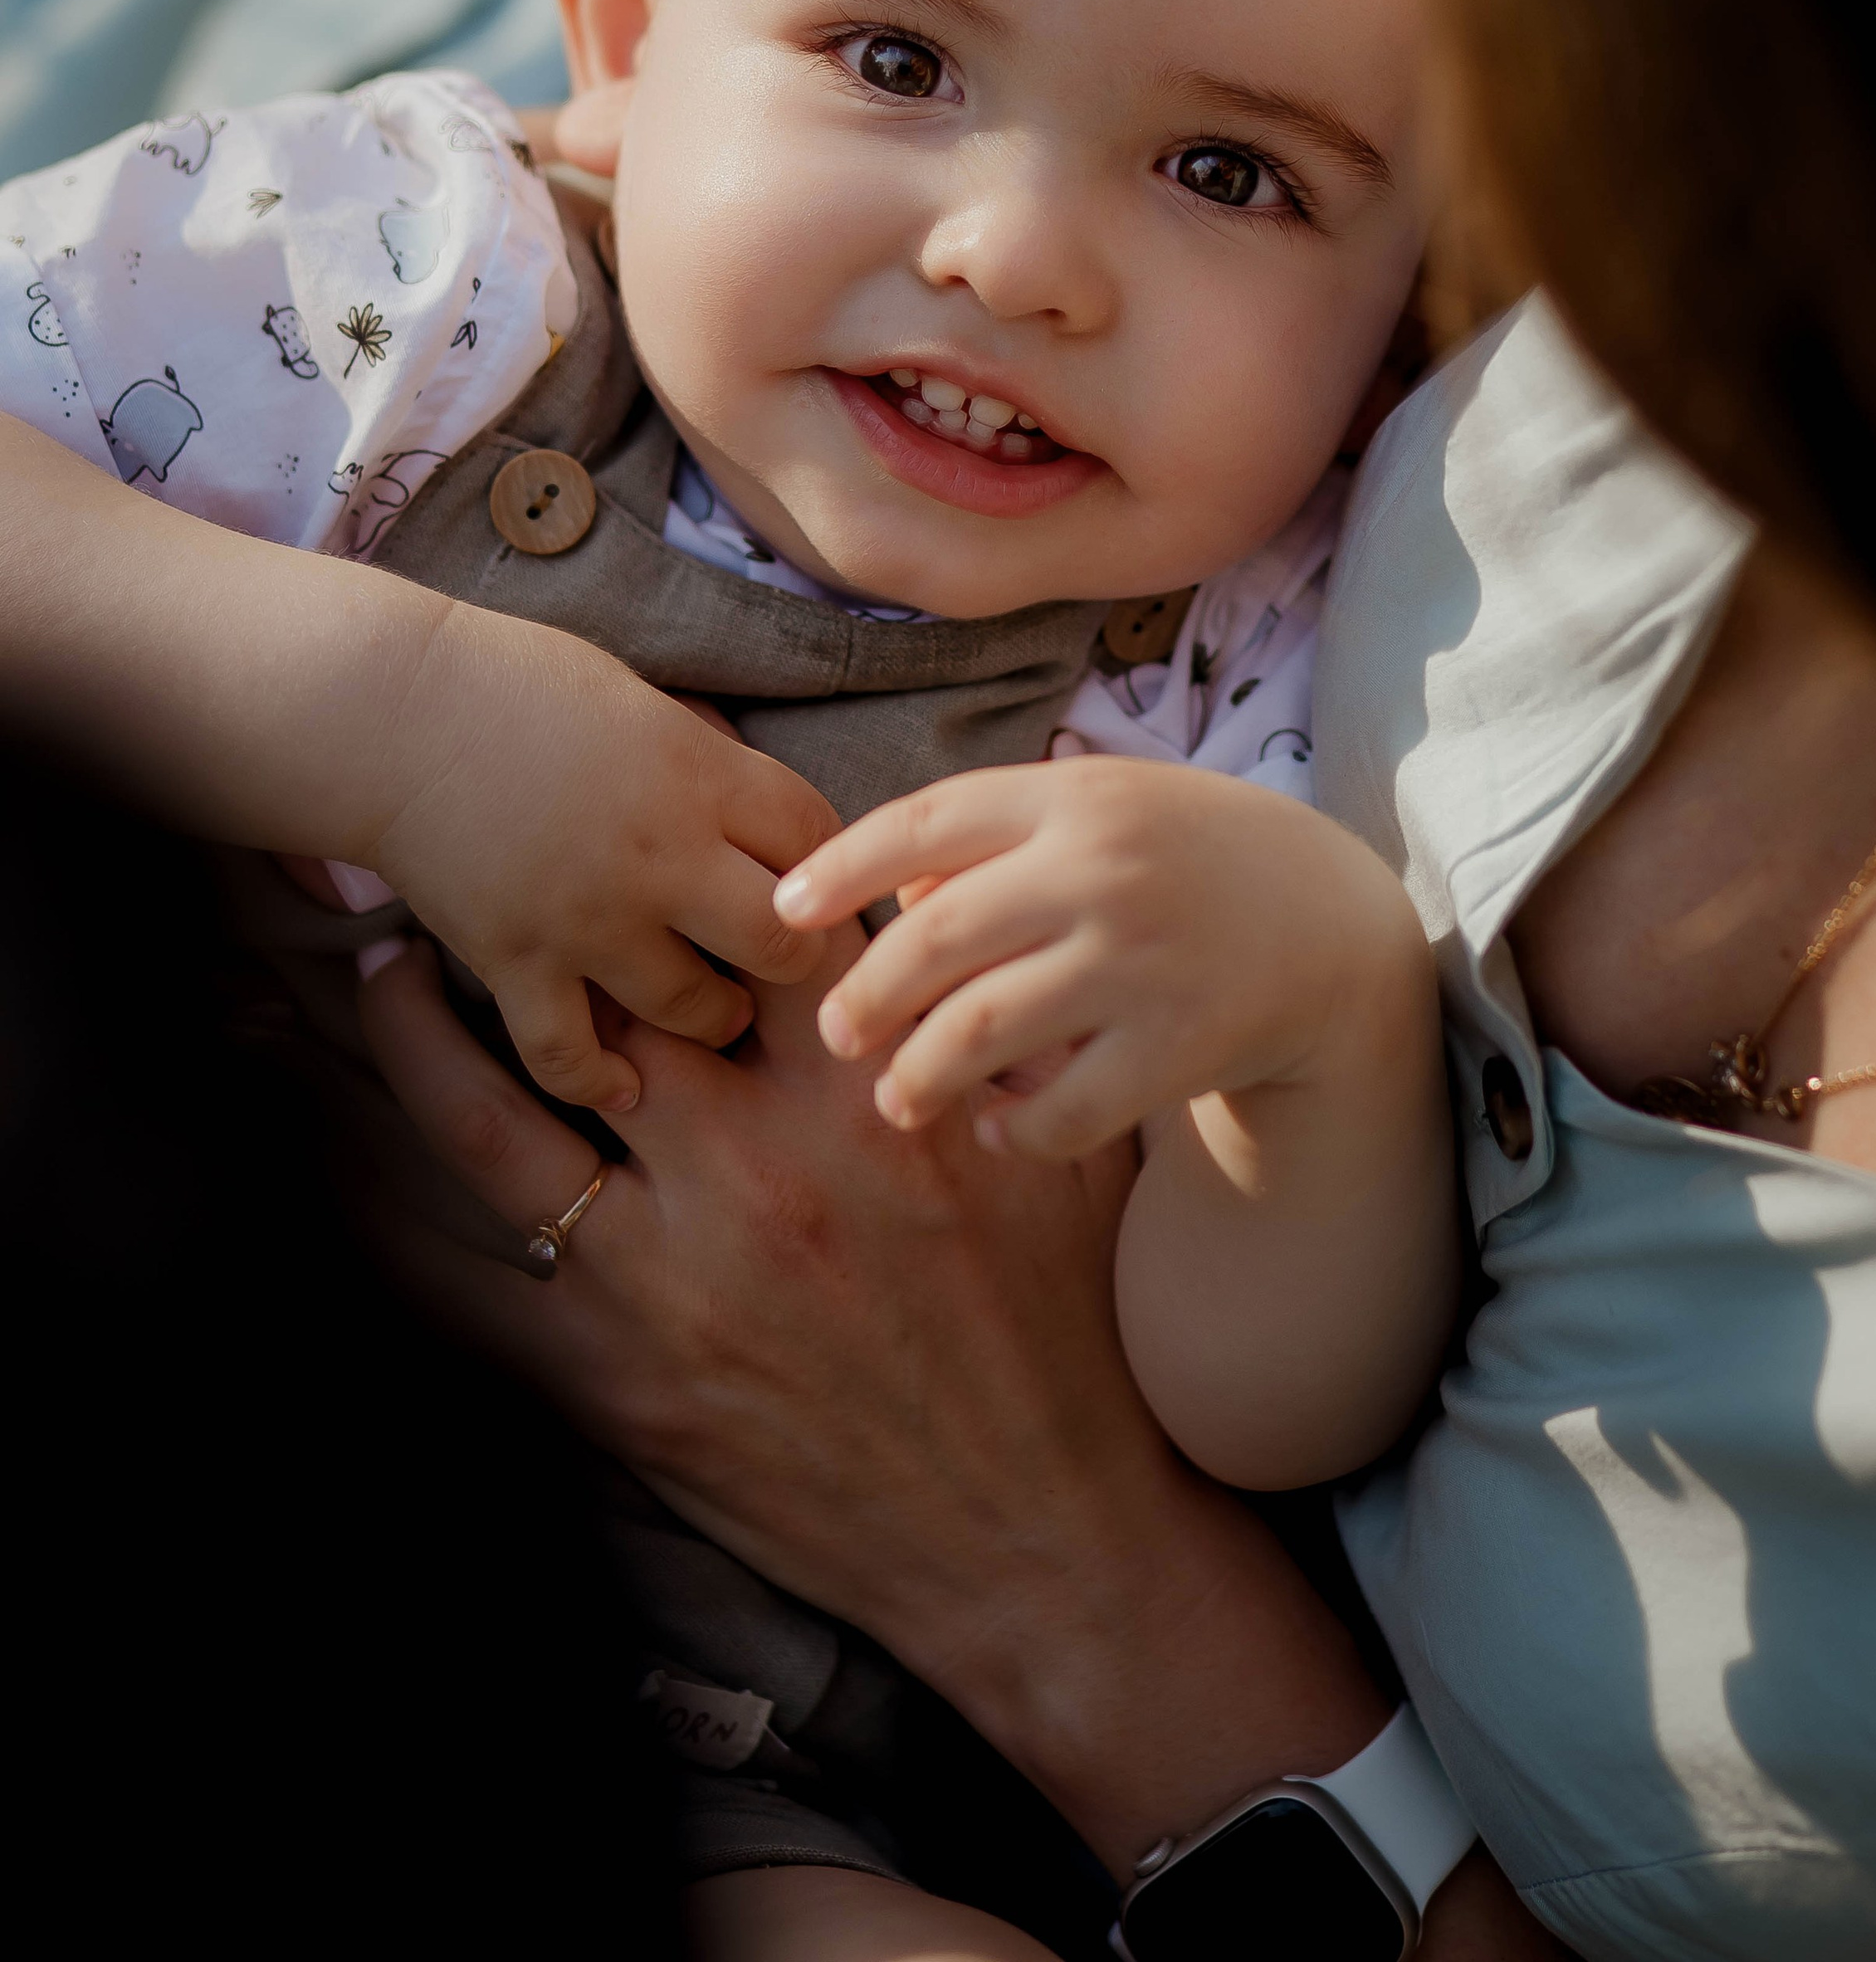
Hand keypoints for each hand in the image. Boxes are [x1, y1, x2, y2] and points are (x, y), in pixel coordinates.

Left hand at [352, 936, 1396, 1877]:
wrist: (1032, 1531)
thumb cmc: (1052, 1328)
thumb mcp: (1052, 1152)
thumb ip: (992, 1032)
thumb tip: (953, 923)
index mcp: (865, 1091)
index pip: (741, 933)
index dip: (672, 867)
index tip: (617, 821)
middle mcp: (756, 1164)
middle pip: (600, 999)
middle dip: (533, 923)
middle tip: (473, 866)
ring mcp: (674, 1272)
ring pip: (497, 1120)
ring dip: (422, 1038)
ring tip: (379, 973)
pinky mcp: (620, 1376)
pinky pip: (471, 1280)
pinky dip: (394, 1217)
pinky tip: (345, 1156)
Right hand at [363, 598, 833, 1111]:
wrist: (389, 709)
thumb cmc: (514, 682)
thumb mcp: (637, 699)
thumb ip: (701, 761)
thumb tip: (755, 802)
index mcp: (699, 772)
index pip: (815, 837)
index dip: (829, 865)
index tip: (818, 881)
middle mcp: (661, 852)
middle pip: (782, 941)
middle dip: (794, 959)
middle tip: (779, 963)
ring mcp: (590, 916)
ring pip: (695, 1009)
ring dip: (712, 1017)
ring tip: (715, 1013)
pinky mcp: (518, 962)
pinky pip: (573, 1057)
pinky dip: (599, 1079)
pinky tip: (621, 1084)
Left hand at [775, 757, 1425, 1158]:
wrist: (1334, 924)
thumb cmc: (1186, 861)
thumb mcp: (1102, 810)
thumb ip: (995, 839)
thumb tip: (883, 898)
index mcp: (1073, 796)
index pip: (926, 821)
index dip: (840, 868)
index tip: (784, 912)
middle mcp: (1101, 870)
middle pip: (933, 941)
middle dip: (863, 1001)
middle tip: (838, 1035)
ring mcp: (1140, 960)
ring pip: (979, 1035)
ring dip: (917, 1079)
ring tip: (899, 1099)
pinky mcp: (1178, 1046)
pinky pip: (1061, 1112)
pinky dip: (1013, 1133)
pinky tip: (997, 1131)